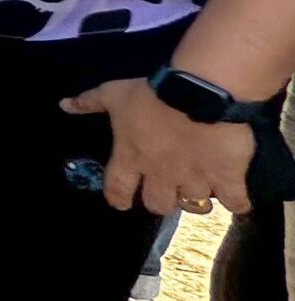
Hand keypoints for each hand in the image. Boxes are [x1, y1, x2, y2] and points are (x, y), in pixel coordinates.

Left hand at [64, 79, 255, 215]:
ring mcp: (195, 181)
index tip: (122, 202)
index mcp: (131, 159)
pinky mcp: (228, 179)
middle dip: (161, 200)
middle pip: (158, 205)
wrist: (199, 94)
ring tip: (201, 187)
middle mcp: (162, 176)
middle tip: (168, 186)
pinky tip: (234, 195)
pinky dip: (236, 202)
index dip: (118, 198)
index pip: (117, 191)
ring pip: (195, 206)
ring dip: (196, 199)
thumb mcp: (114, 94)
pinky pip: (235, 204)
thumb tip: (64, 104)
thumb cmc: (151, 94)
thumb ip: (89, 102)